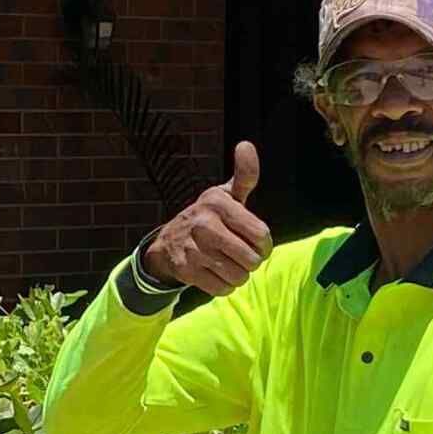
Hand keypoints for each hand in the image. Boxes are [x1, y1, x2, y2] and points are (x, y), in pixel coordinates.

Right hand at [143, 142, 272, 295]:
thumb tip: (246, 145)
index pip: (262, 235)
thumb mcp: (225, 196)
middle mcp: (204, 224)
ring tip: (227, 264)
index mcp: (218, 202)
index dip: (264, 245)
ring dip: (238, 275)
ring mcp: (193, 249)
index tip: (255, 243)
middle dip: (250, 262)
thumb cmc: (208, 218)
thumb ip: (244, 175)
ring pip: (238, 276)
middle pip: (251, 259)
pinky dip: (223, 286)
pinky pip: (222, 289)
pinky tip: (215, 274)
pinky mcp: (186, 271)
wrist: (168, 244)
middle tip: (240, 255)